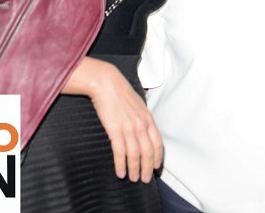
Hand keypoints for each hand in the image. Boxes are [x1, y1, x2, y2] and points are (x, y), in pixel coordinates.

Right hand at [62, 57, 163, 181]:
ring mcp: (129, 128)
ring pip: (135, 155)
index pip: (157, 143)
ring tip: (133, 179)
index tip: (156, 167)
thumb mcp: (138, 104)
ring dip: (135, 169)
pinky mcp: (115, 130)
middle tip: (145, 179)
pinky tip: (120, 172)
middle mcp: (141, 125)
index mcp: (148, 119)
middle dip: (148, 168)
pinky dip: (121, 164)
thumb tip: (144, 127)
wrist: (107, 84)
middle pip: (148, 152)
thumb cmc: (120, 93)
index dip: (157, 157)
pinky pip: (120, 152)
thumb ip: (142, 118)